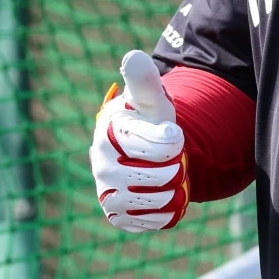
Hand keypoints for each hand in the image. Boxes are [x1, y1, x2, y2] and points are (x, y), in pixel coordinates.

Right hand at [90, 50, 188, 230]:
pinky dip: (169, 209)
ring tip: (167, 173)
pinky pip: (157, 221)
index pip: (163, 145)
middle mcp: (102, 165)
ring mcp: (108, 194)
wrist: (141, 149)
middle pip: (164, 176)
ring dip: (175, 188)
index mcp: (109, 133)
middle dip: (177, 164)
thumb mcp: (150, 98)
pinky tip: (162, 193)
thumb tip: (133, 57)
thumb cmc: (147, 118)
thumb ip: (145, 81)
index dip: (174, 139)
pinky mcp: (118, 217)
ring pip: (161, 201)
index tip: (171, 131)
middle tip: (169, 156)